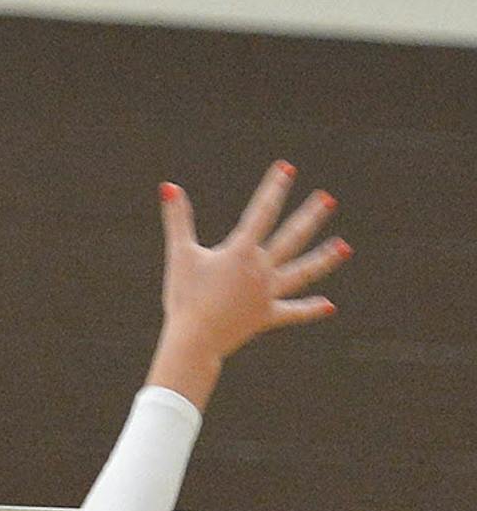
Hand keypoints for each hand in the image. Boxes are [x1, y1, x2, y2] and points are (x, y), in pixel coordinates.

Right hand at [148, 163, 347, 408]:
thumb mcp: (179, 255)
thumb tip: (168, 186)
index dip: (273, 188)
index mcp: (241, 252)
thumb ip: (178, 220)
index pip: (262, 212)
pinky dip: (309, 310)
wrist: (193, 341)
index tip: (286, 169)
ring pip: (301, 273)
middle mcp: (261, 270)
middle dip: (309, 217)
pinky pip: (292, 312)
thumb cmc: (184, 298)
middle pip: (291, 238)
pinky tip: (329, 305)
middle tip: (327, 200)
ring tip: (343, 247)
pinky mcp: (266, 317)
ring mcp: (267, 294)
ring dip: (323, 259)